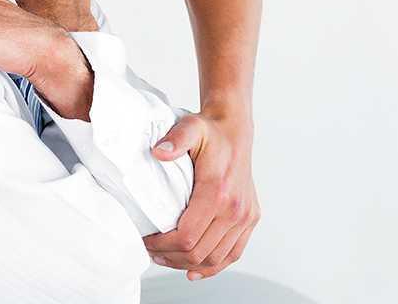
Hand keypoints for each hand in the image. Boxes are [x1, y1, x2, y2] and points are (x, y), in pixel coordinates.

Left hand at [144, 112, 258, 279]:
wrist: (234, 131)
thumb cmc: (209, 132)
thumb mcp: (189, 128)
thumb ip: (174, 139)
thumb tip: (158, 152)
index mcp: (217, 191)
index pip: (187, 235)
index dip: (163, 245)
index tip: (147, 241)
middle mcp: (235, 208)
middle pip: (199, 252)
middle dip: (171, 257)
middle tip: (151, 251)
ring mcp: (245, 216)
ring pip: (215, 258)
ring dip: (188, 264)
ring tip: (166, 258)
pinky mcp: (250, 219)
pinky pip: (234, 253)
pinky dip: (214, 266)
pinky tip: (195, 270)